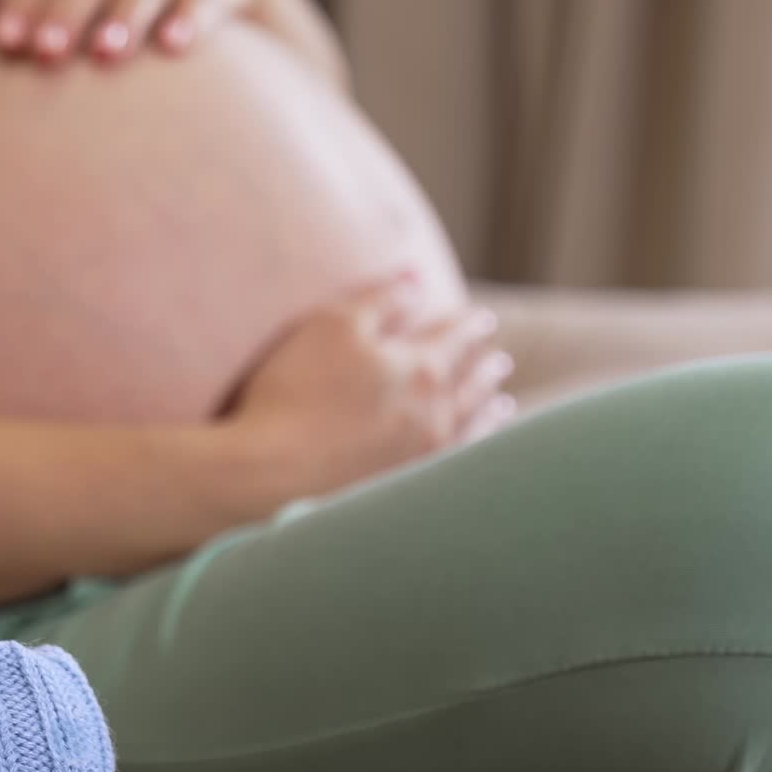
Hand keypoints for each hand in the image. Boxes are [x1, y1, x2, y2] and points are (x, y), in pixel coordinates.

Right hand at [231, 274, 517, 493]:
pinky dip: (474, 451)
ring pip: (471, 427)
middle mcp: (434, 413)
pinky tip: (473, 450)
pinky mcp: (408, 492)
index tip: (483, 321)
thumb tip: (418, 280)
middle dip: (484, 368)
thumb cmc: (294, 392)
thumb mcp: (330, 326)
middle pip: (470, 384)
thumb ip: (379, 299)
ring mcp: (424, 457)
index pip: (454, 338)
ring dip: (488, 410)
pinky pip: (457, 465)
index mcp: (420, 366)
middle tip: (499, 362)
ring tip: (502, 403)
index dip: (469, 325)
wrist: (270, 476)